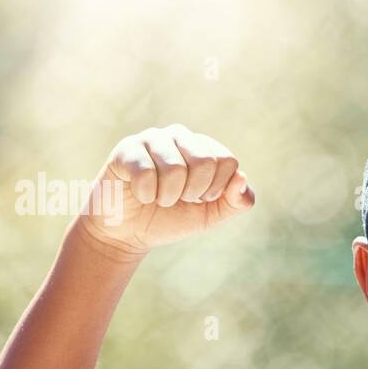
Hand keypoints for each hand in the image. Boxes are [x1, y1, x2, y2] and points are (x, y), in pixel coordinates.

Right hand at [79, 124, 255, 255]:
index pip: (227, 160)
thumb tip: (241, 178)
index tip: (198, 198)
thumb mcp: (211, 215)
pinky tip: (140, 194)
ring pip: (175, 168)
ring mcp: (151, 139)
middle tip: (177, 198)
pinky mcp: (125, 150)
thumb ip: (236, 201)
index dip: (216, 189)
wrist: (128, 233)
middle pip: (205, 161)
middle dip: (192, 192)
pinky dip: (146, 194)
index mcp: (203, 147)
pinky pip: (146, 173)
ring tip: (158, 198)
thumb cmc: (171, 218)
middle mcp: (179, 135)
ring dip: (167, 197)